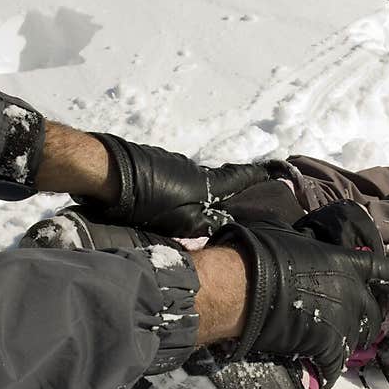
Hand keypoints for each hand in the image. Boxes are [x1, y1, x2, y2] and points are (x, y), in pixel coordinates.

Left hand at [89, 133, 270, 236]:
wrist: (106, 173)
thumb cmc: (146, 201)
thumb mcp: (182, 222)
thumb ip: (207, 223)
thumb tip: (227, 225)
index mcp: (206, 183)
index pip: (242, 177)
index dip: (262, 176)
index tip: (281, 171)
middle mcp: (194, 169)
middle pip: (218, 181)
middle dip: (230, 192)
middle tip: (239, 203)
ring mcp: (172, 164)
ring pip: (193, 183)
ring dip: (197, 196)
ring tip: (194, 213)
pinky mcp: (153, 163)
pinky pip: (174, 180)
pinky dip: (177, 192)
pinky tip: (165, 205)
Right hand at [209, 203, 388, 388]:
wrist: (245, 288)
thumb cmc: (263, 253)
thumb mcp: (292, 236)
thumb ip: (309, 243)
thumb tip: (303, 239)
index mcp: (346, 263)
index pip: (385, 271)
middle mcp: (353, 293)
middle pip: (375, 314)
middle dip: (368, 320)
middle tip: (358, 326)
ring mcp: (343, 322)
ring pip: (358, 340)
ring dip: (349, 344)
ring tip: (338, 348)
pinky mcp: (327, 347)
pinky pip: (336, 365)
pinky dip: (330, 371)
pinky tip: (325, 376)